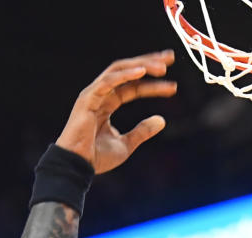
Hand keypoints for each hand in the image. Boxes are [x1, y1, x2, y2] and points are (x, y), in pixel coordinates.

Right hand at [56, 52, 177, 174]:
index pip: (133, 87)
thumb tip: (162, 120)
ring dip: (141, 65)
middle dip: (148, 63)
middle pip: (127, 71)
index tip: (173, 86)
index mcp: (108, 103)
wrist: (78, 166)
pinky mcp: (88, 98)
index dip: (153, 83)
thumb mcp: (127, 144)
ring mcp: (93, 94)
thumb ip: (143, 131)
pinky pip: (108, 81)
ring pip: (119, 71)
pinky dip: (124, 75)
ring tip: (162, 67)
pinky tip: (141, 71)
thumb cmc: (97, 157)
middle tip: (169, 58)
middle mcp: (101, 94)